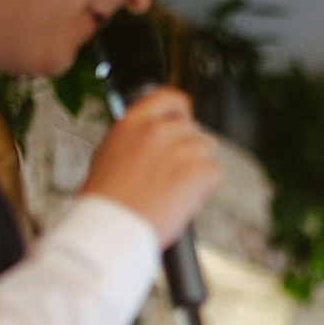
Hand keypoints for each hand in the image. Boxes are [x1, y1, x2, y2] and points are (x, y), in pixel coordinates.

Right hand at [82, 87, 222, 245]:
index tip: (184, 121)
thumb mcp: (110, 153)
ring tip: (176, 190)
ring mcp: (179, 149)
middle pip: (193, 129)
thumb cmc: (107, 201)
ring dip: (198, 168)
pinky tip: (186, 198)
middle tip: (174, 175)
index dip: (182, 111)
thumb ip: (136, 139)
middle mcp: (158, 130)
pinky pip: (216, 172)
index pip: (171, 98)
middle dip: (189, 150)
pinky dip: (206, 188)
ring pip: (208, 149)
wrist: (112, 226)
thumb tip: (153, 138)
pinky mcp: (197, 171)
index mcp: (133, 122)